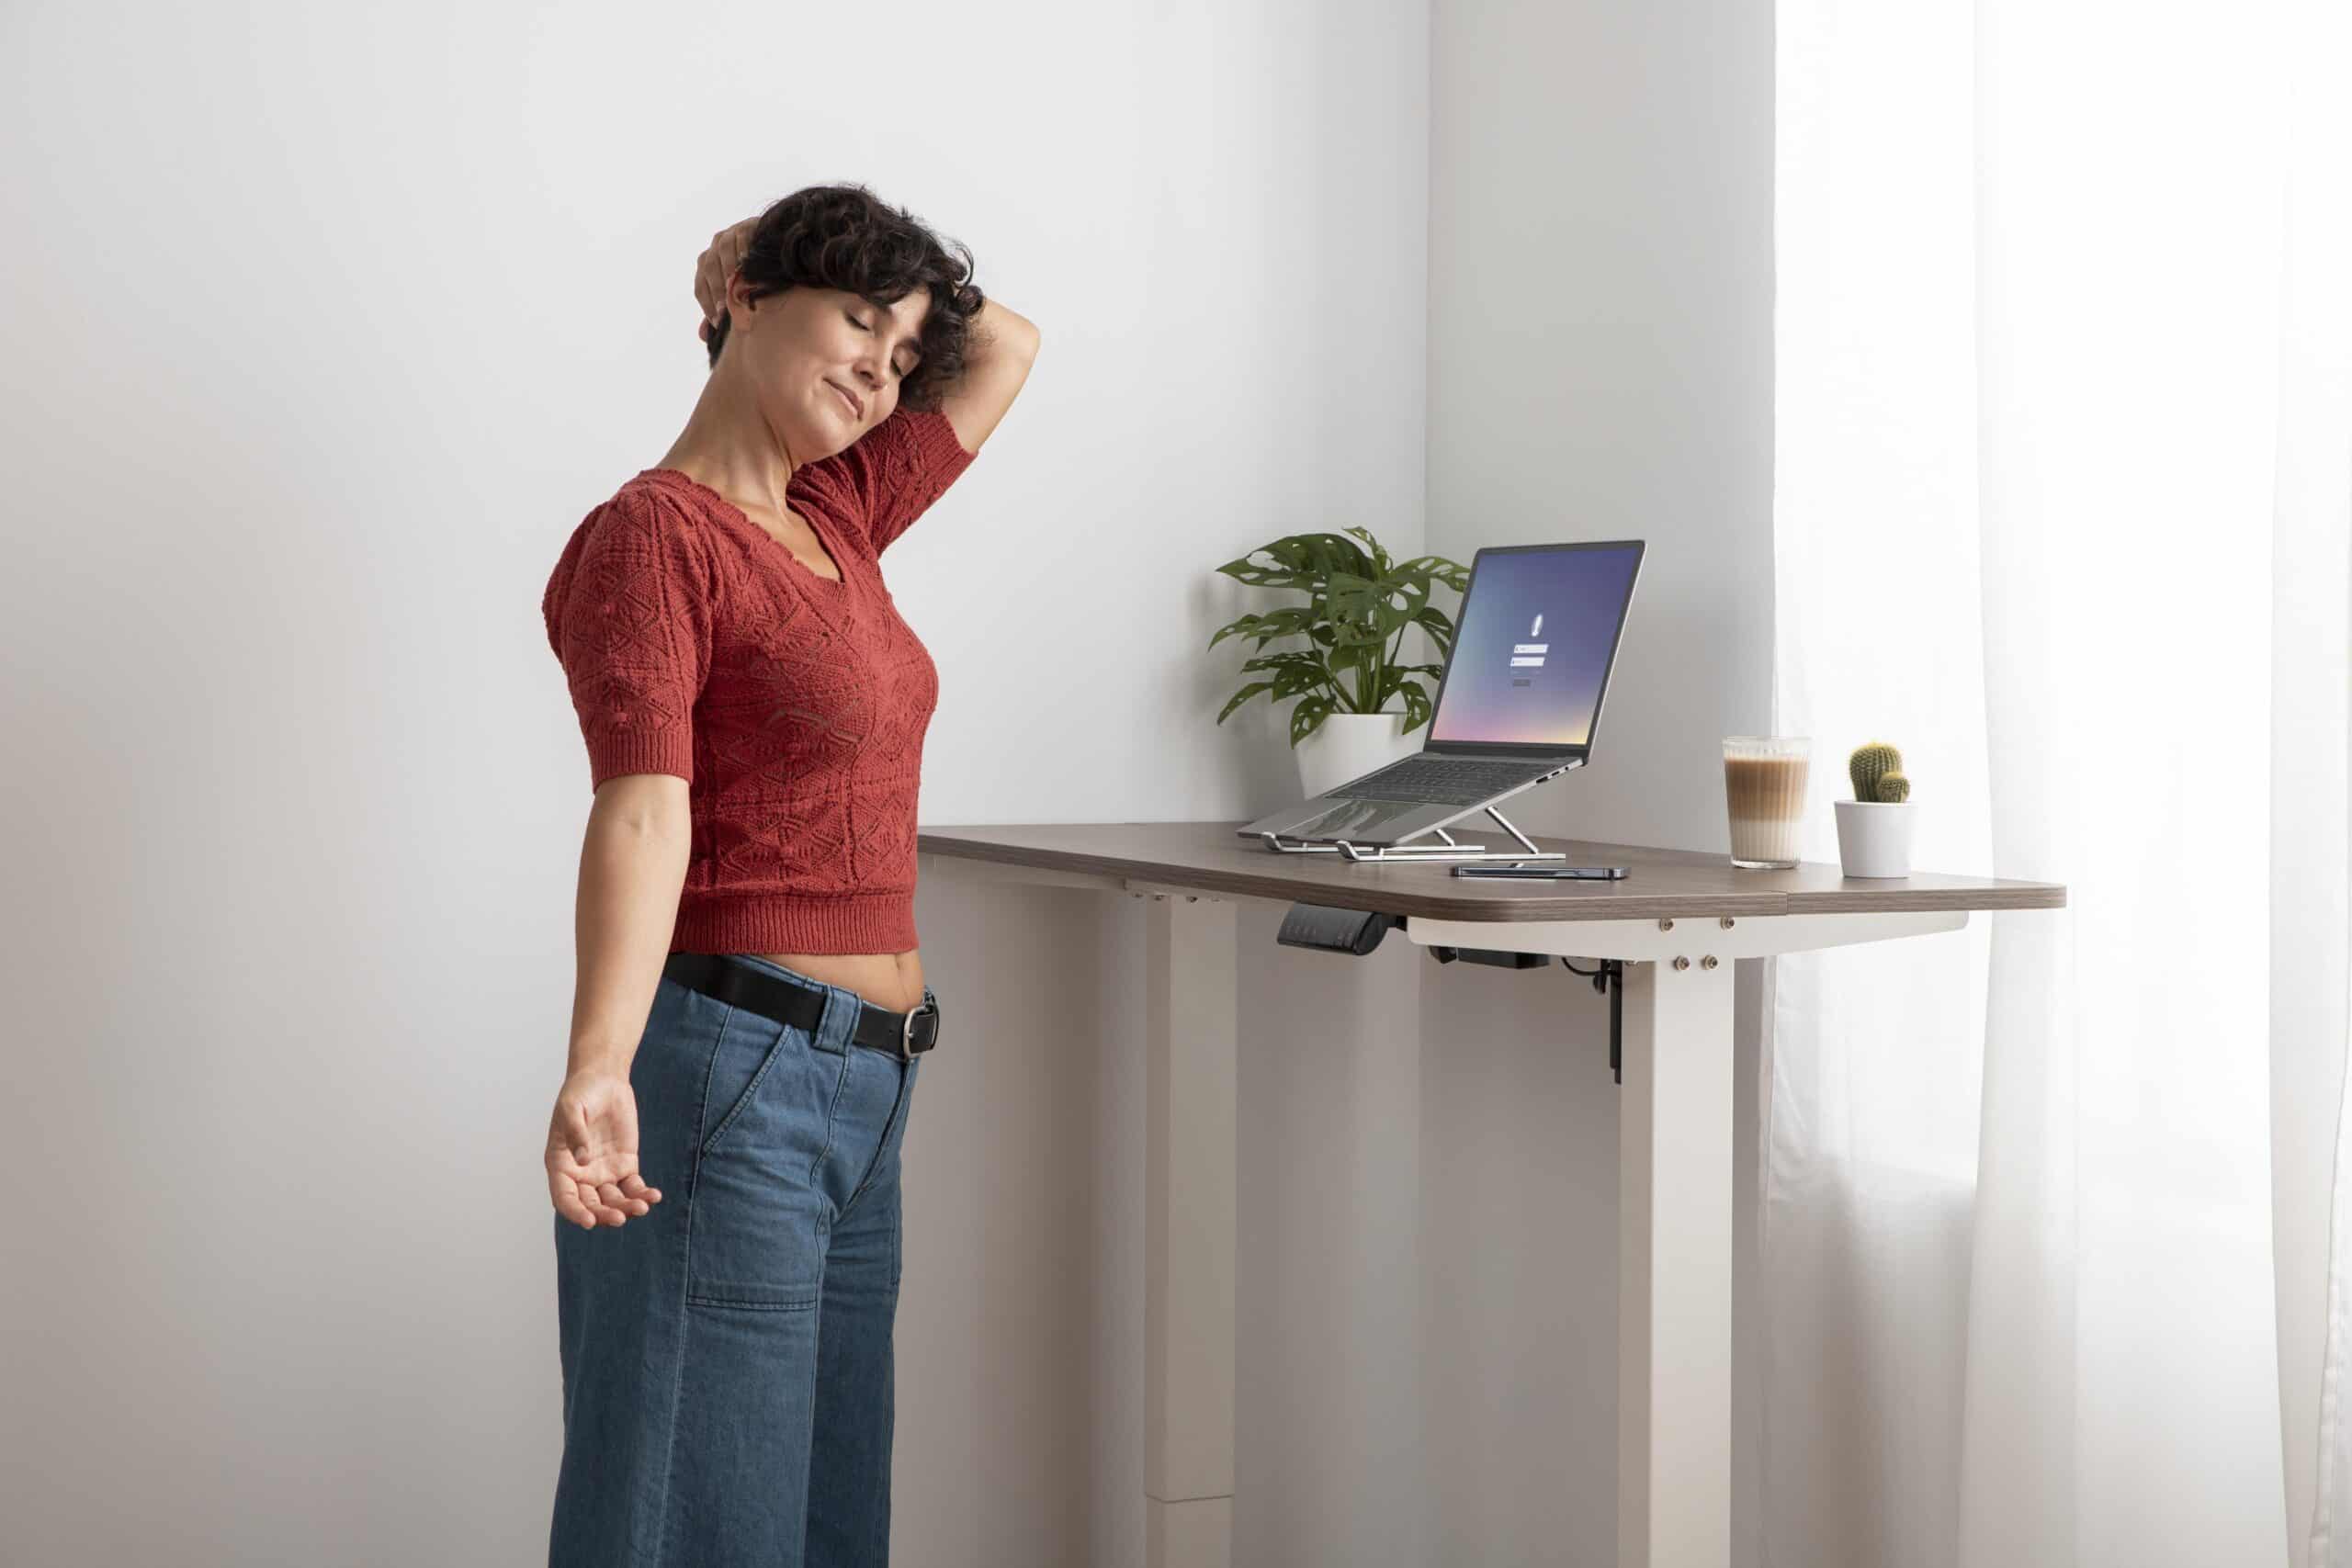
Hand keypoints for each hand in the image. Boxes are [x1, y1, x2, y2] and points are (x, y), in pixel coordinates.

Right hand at [545, 1069, 663, 1228]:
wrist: (604, 1081)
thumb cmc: (581, 1094)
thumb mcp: (571, 1108)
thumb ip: (575, 1132)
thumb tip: (581, 1159)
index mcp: (560, 1165)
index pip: (564, 1197)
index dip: (575, 1212)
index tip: (589, 1221)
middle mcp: (581, 1175)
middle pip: (591, 1205)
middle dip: (604, 1215)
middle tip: (621, 1218)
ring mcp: (603, 1172)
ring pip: (614, 1200)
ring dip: (627, 1208)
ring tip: (643, 1206)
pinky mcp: (624, 1165)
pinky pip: (633, 1186)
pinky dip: (642, 1194)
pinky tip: (654, 1196)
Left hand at [694, 217, 759, 342]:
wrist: (780, 250)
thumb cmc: (756, 277)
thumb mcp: (739, 295)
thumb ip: (722, 312)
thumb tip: (704, 336)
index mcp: (707, 264)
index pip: (701, 286)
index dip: (708, 305)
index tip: (719, 323)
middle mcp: (715, 247)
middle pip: (709, 268)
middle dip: (718, 290)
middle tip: (728, 309)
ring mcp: (730, 234)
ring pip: (722, 251)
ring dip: (729, 270)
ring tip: (738, 287)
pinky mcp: (747, 225)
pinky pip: (742, 238)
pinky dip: (744, 251)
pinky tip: (749, 265)